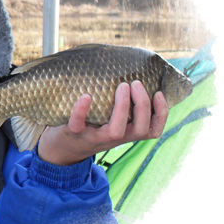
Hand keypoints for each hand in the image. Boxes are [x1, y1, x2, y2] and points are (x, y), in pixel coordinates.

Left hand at [37, 80, 168, 165]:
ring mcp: (94, 138)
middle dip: (143, 106)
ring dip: (122, 107)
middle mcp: (114, 138)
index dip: (161, 114)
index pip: (152, 130)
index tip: (160, 93)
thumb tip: (134, 74)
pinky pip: (78, 125)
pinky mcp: (73, 134)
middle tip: (136, 83)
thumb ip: (122, 108)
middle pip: (139, 129)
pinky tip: (86, 96)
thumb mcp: (110, 121)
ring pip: (115, 130)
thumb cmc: (90, 127)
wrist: (62, 149)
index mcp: (125, 134)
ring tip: (122, 86)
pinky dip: (81, 111)